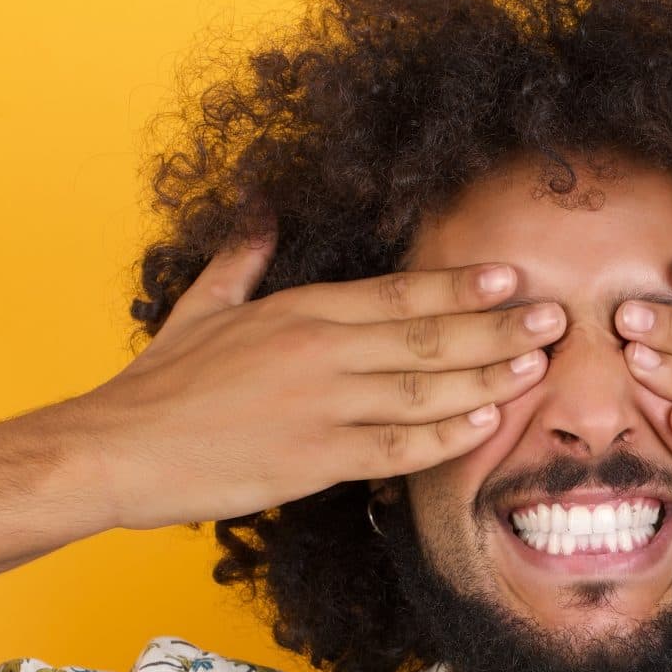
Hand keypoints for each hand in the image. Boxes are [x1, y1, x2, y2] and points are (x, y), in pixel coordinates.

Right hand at [66, 221, 567, 528]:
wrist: (116, 449)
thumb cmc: (158, 385)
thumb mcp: (201, 307)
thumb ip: (242, 259)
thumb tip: (259, 212)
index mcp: (300, 310)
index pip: (400, 292)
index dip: (461, 286)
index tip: (511, 277)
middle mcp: (320, 350)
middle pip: (429, 336)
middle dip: (498, 327)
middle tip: (555, 319)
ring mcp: (322, 405)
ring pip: (425, 390)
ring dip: (489, 378)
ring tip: (539, 367)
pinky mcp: (314, 460)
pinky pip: (396, 449)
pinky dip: (445, 437)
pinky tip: (485, 425)